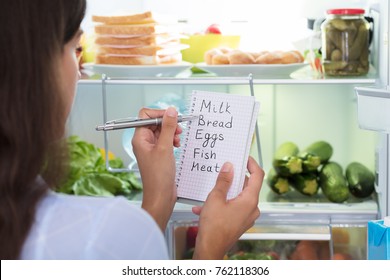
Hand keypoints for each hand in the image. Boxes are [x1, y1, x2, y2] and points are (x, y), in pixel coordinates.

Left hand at [132, 107, 181, 230]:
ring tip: (178, 138)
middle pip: (154, 122)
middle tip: (178, 128)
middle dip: (167, 123)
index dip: (159, 113)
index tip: (172, 117)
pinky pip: (165, 140)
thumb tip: (171, 111)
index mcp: (140, 138)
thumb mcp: (165, 148)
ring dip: (171, 132)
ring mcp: (151, 148)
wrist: (161, 195)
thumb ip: (168, 127)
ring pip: (161, 131)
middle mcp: (143, 142)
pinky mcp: (158, 154)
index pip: (145, 115)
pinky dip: (172, 140)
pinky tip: (177, 145)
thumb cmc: (158, 176)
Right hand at [192, 157, 263, 258]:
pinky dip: (221, 205)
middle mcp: (252, 208)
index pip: (258, 175)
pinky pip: (233, 208)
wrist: (210, 249)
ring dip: (224, 193)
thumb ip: (223, 181)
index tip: (244, 157)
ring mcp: (247, 217)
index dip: (252, 164)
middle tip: (223, 172)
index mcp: (250, 200)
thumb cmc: (214, 226)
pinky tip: (203, 208)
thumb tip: (229, 166)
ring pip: (238, 197)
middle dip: (234, 179)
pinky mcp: (240, 223)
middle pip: (247, 186)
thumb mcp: (215, 198)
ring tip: (208, 193)